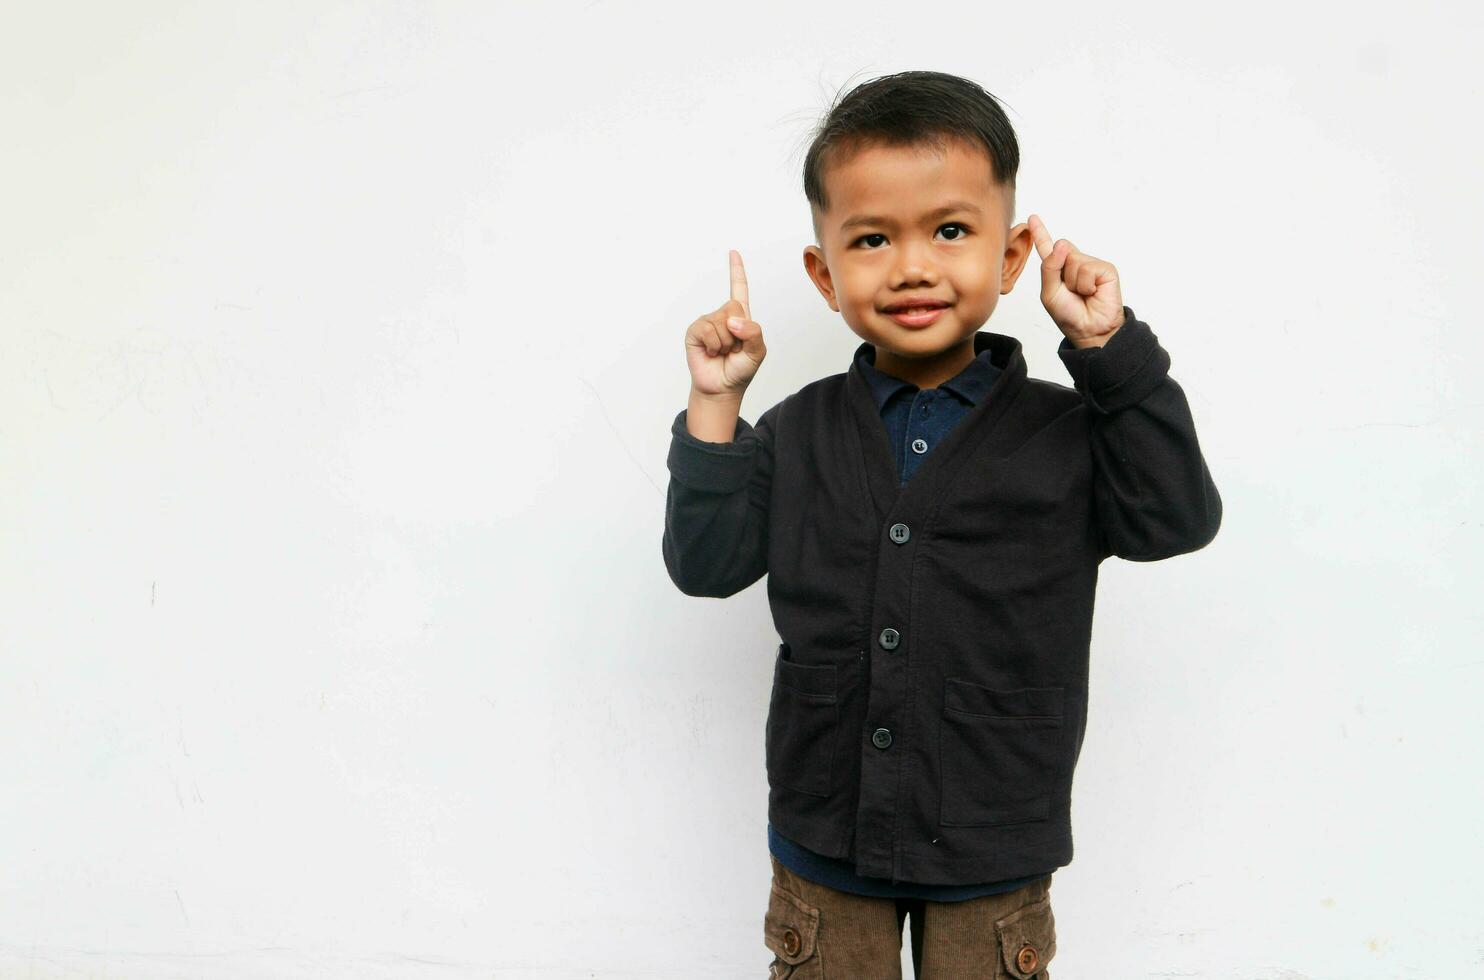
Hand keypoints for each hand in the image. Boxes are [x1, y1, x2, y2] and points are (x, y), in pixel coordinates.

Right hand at [685, 250, 767, 396]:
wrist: (721, 388)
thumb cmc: (740, 370)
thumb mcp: (757, 352)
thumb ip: (753, 333)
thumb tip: (732, 320)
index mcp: (740, 318)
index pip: (739, 289)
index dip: (736, 271)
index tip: (733, 253)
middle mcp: (722, 316)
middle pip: (734, 308)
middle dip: (738, 332)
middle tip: (733, 348)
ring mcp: (707, 322)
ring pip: (721, 322)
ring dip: (725, 343)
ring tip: (721, 352)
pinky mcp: (695, 331)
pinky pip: (707, 330)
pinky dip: (712, 344)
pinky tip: (710, 352)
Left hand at [1028, 214, 1125, 348]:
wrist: (1090, 330)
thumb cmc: (1069, 314)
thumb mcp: (1049, 293)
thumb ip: (1049, 268)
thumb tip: (1062, 243)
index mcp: (1058, 270)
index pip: (1047, 248)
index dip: (1039, 233)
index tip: (1031, 218)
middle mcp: (1074, 263)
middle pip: (1061, 250)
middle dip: (1060, 273)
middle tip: (1071, 292)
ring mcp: (1090, 265)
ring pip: (1074, 260)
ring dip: (1074, 282)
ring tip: (1083, 294)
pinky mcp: (1105, 269)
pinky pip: (1087, 269)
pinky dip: (1086, 284)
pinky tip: (1093, 293)